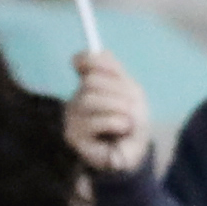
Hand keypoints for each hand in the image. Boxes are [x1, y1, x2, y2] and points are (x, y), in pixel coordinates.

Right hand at [63, 48, 152, 176]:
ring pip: (90, 99)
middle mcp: (76, 98)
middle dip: (118, 92)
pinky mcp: (73, 135)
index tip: (116, 73)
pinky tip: (121, 130)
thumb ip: (115, 71)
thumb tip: (96, 51)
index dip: (97, 61)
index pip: (83, 61)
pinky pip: (95, 120)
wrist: (134, 154)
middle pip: (91, 81)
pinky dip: (116, 123)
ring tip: (127, 121)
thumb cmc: (133, 124)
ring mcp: (72, 116)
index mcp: (90, 85)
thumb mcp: (131, 93)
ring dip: (118, 108)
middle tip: (131, 107)